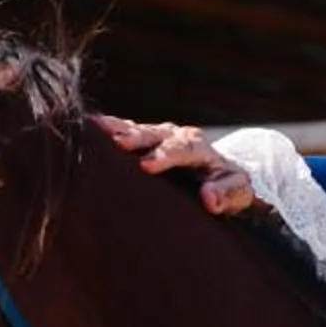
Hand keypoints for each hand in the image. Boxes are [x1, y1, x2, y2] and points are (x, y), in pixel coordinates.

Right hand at [91, 115, 256, 216]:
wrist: (221, 174)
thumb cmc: (229, 188)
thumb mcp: (237, 193)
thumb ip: (227, 195)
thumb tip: (209, 199)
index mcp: (200, 149)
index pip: (183, 149)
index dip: (165, 156)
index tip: (147, 165)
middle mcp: (178, 136)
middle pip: (157, 134)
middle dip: (137, 137)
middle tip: (117, 140)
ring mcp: (160, 136)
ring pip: (138, 130)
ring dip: (118, 128)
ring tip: (95, 127)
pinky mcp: (146, 141)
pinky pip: (127, 132)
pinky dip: (109, 131)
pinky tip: (88, 128)